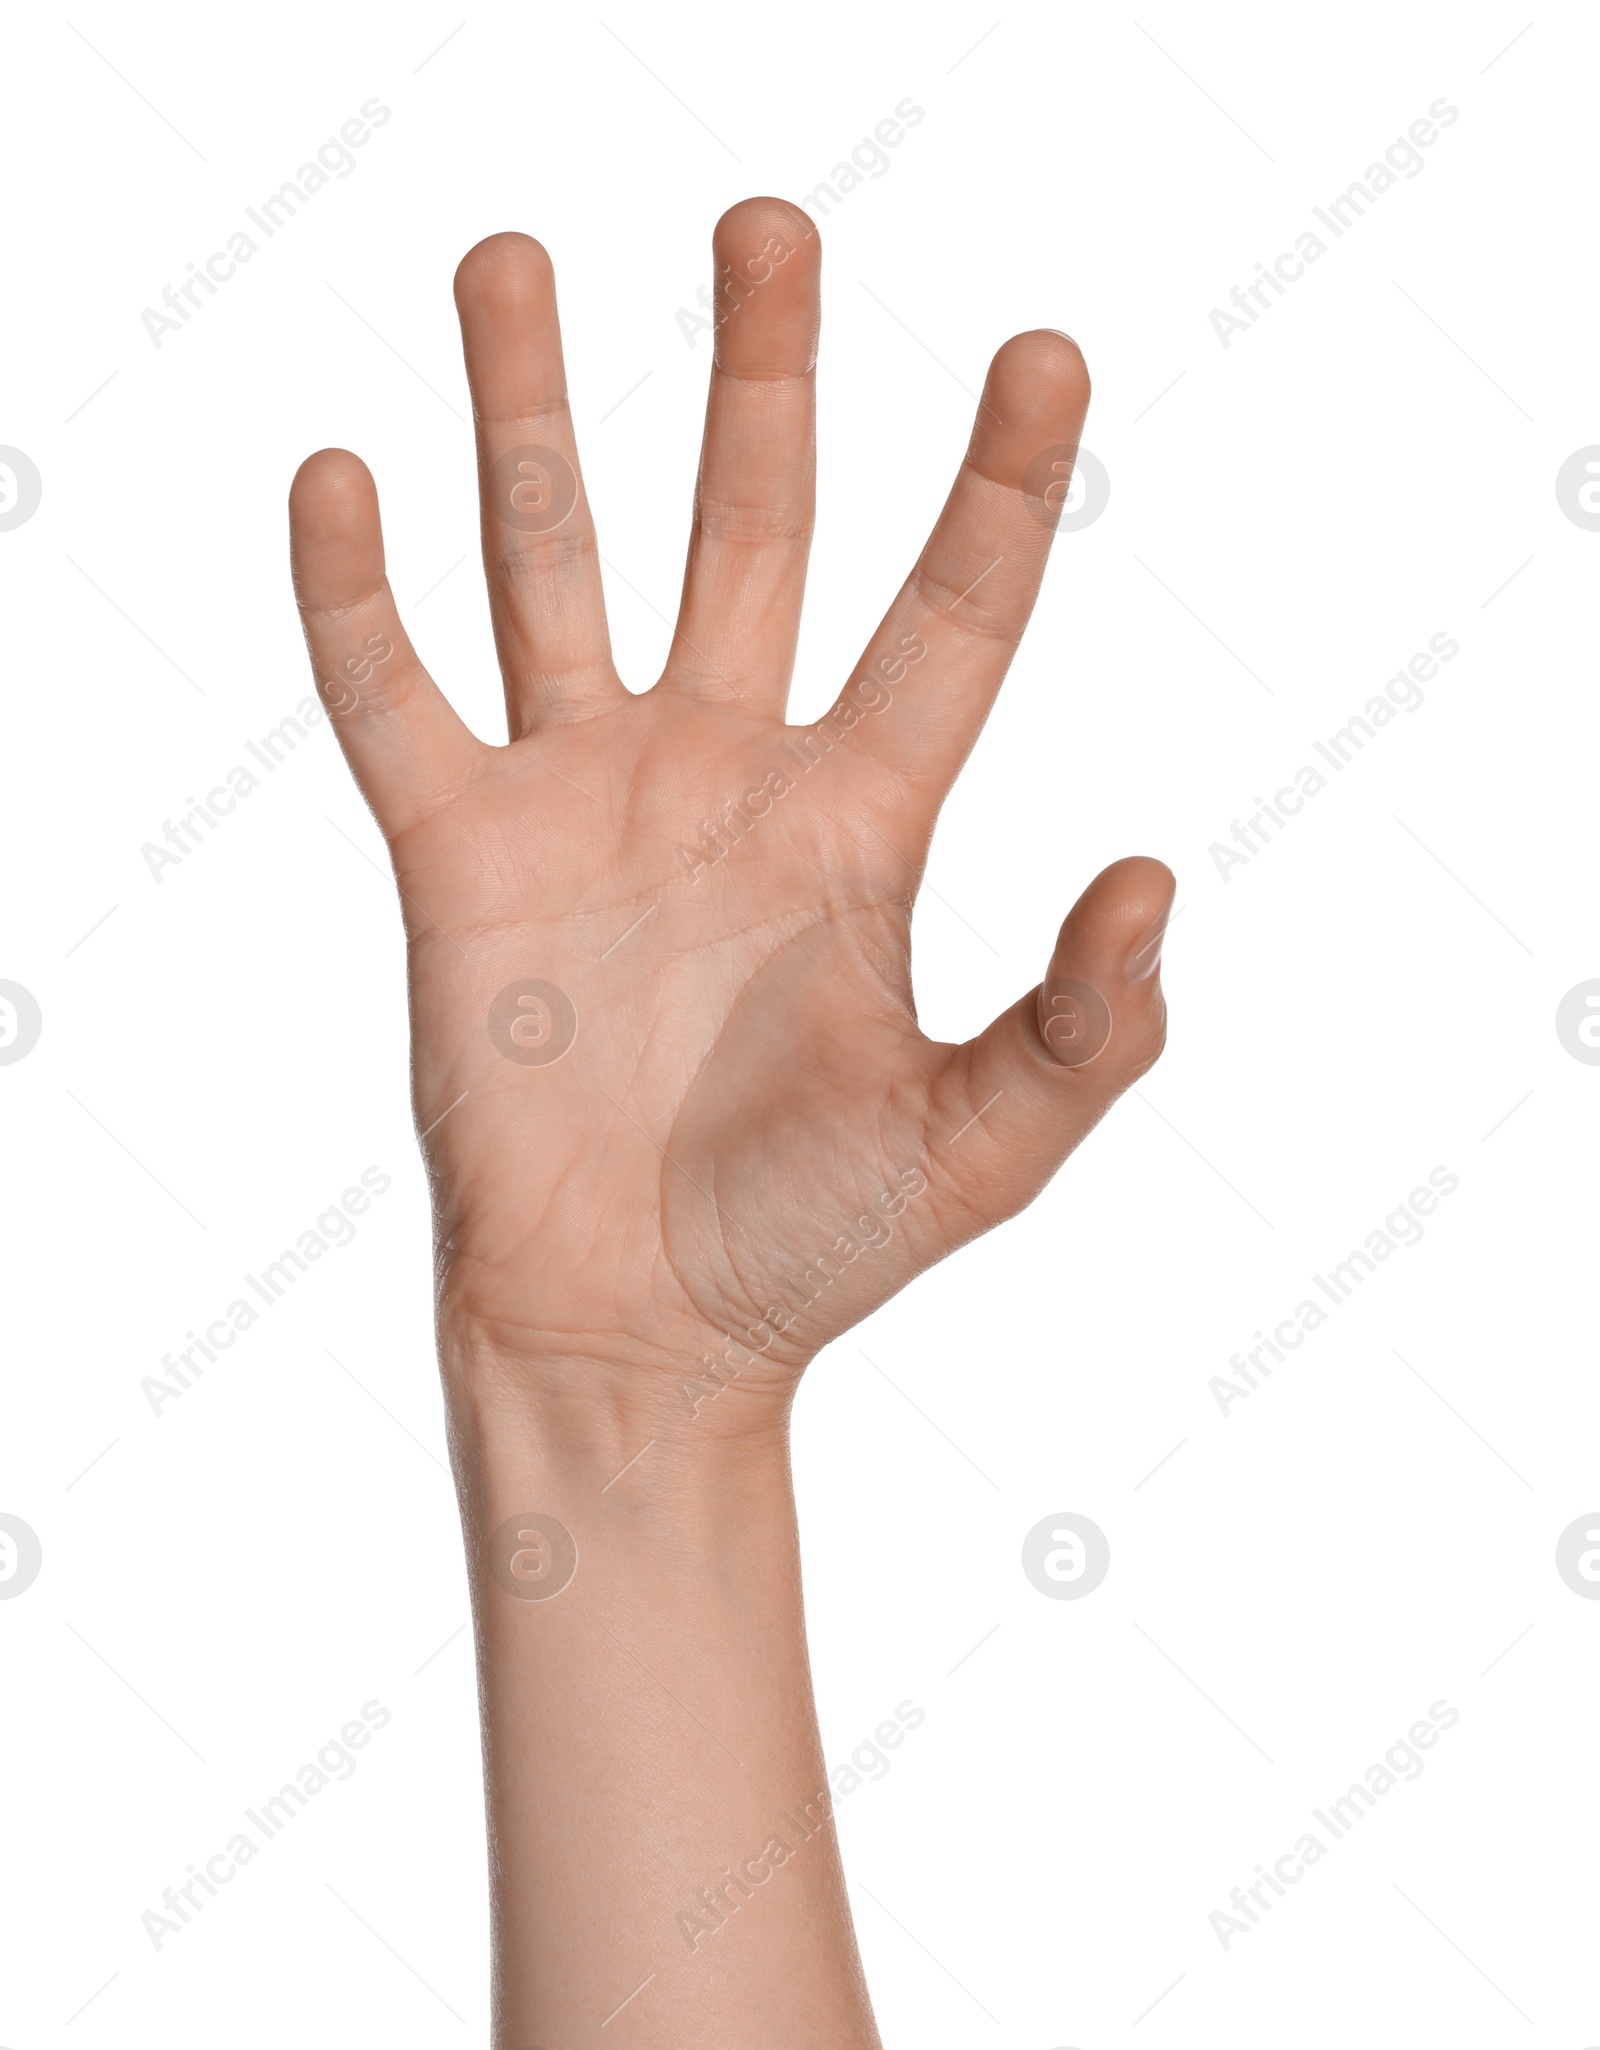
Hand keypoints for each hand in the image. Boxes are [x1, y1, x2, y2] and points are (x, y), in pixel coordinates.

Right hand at [289, 199, 1172, 1429]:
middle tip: (768, 226)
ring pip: (557, 562)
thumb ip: (1083, 1027)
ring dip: (533, 414)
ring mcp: (586, 802)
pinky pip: (394, 697)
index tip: (1045, 352)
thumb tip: (1154, 879)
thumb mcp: (980, 1148)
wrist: (636, 1332)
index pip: (949, 615)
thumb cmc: (812, 1250)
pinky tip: (342, 478)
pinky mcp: (458, 856)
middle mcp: (726, 775)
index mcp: (864, 823)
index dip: (1000, 485)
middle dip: (761, 376)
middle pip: (751, 527)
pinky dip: (359, 597)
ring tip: (515, 258)